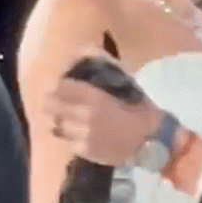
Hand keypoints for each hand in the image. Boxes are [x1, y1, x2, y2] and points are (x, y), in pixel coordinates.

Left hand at [45, 51, 163, 165]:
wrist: (152, 141)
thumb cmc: (140, 110)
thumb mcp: (124, 85)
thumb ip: (104, 70)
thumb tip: (87, 51)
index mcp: (94, 97)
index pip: (61, 87)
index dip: (56, 85)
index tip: (57, 84)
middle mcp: (84, 116)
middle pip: (51, 106)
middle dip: (49, 102)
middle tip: (51, 100)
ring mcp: (83, 136)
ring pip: (55, 125)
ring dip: (54, 119)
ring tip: (58, 116)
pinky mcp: (85, 151)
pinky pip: (65, 141)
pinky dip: (65, 135)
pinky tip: (72, 132)